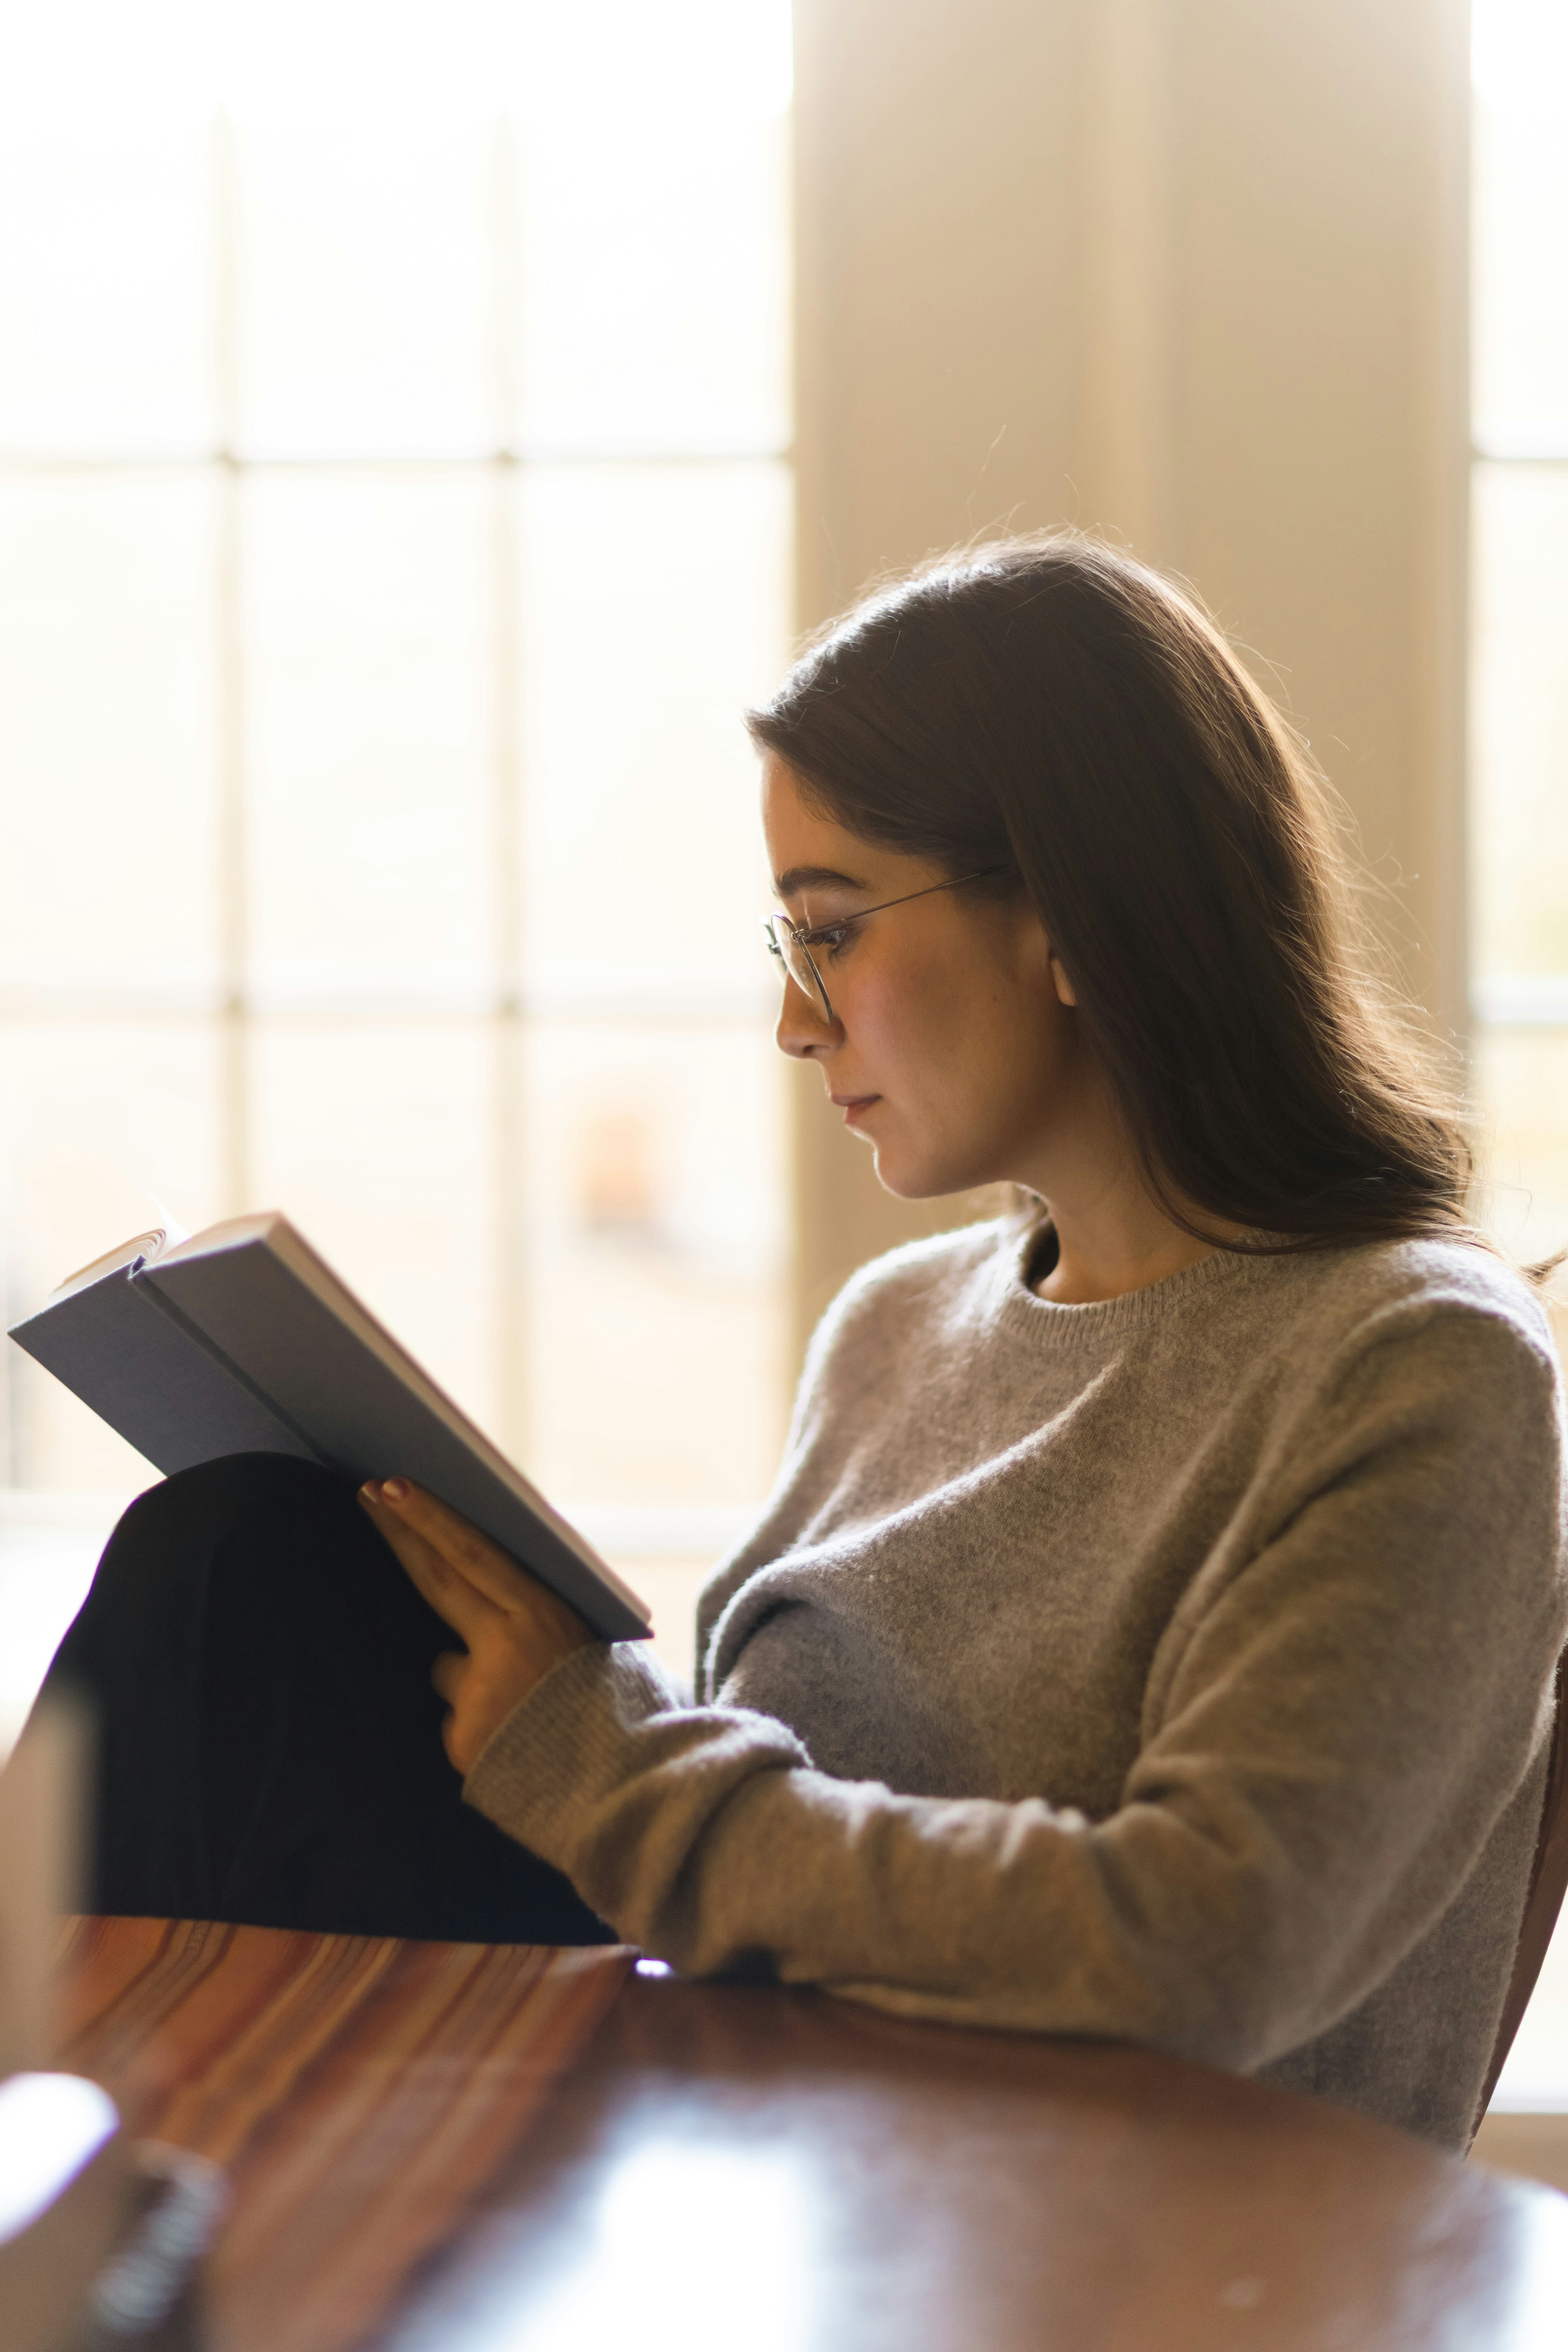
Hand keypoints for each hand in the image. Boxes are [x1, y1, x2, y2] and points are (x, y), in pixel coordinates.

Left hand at [357, 1478, 593, 1775]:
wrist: (622, 1788)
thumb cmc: (611, 1705)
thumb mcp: (586, 1639)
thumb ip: (535, 1610)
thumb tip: (484, 1571)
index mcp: (542, 1615)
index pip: (471, 1553)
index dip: (429, 1518)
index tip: (391, 1486)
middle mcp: (503, 1649)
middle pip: (437, 1579)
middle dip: (400, 1534)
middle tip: (367, 1494)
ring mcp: (477, 1696)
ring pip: (447, 1667)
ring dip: (469, 1675)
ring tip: (521, 1705)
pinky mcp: (462, 1742)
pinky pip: (456, 1718)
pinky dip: (478, 1724)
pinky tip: (514, 1744)